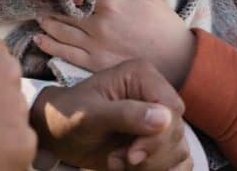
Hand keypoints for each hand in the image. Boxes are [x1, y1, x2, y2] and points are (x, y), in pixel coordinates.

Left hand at [31, 59, 190, 170]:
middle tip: (117, 159)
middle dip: (149, 154)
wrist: (58, 132)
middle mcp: (155, 93)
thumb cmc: (69, 114)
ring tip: (117, 161)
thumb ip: (126, 114)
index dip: (158, 137)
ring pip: (178, 150)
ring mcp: (159, 117)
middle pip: (176, 132)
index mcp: (142, 76)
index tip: (132, 156)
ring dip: (150, 166)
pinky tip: (133, 169)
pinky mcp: (159, 139)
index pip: (172, 109)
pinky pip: (179, 161)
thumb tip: (165, 119)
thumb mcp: (90, 115)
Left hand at [35, 0, 195, 87]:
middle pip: (63, 10)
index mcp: (111, 3)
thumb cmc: (163, 25)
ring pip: (60, 31)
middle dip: (48, 3)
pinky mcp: (95, 64)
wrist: (179, 61)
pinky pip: (66, 53)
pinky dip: (49, 45)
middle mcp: (98, 24)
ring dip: (45, 22)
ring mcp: (95, 46)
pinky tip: (39, 38)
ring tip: (36, 14)